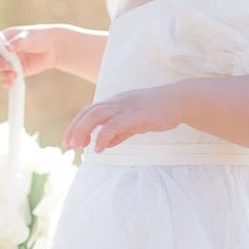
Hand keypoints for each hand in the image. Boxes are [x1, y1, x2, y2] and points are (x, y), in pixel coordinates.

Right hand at [0, 25, 58, 88]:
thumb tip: (8, 47)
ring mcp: (12, 61)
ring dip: (5, 75)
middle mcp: (6, 51)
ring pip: (1, 71)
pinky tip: (11, 84)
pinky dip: (7, 82)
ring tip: (15, 76)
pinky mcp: (18, 71)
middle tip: (9, 66)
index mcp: (5, 39)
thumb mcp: (29, 38)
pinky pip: (8, 78)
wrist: (54, 48)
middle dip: (0, 65)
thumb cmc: (41, 37)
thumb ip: (19, 42)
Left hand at [63, 85, 185, 151]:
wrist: (180, 100)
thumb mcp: (134, 122)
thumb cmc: (158, 110)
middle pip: (89, 113)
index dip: (76, 125)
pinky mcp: (137, 114)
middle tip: (67, 146)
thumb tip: (102, 145)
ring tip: (78, 147)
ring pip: (97, 115)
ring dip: (84, 131)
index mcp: (115, 102)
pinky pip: (115, 125)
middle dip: (75, 129)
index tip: (69, 141)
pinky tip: (99, 148)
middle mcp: (117, 102)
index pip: (89, 111)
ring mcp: (127, 107)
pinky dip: (104, 136)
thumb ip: (119, 133)